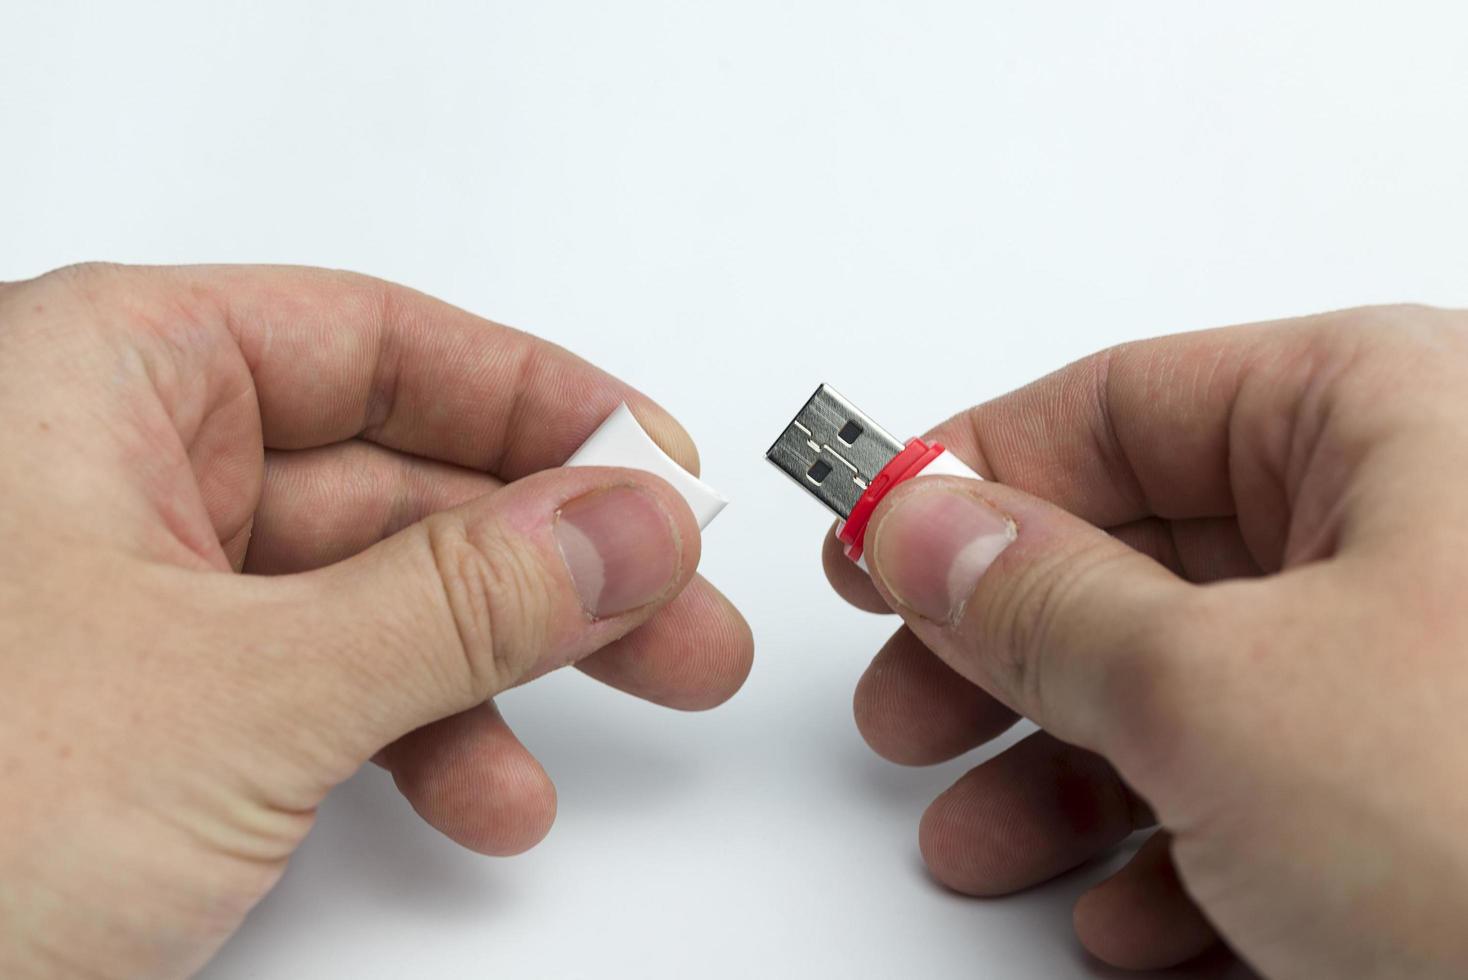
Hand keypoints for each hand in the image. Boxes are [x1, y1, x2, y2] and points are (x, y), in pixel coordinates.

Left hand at [0, 264, 752, 977]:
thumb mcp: (240, 690)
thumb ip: (460, 599)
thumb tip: (628, 521)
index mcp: (106, 379)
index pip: (379, 340)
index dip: (539, 402)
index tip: (657, 467)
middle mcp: (114, 469)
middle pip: (397, 475)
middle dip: (553, 556)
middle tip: (680, 606)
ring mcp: (127, 595)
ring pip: (371, 595)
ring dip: (505, 661)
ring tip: (623, 708)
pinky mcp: (137, 707)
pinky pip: (316, 688)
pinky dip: (415, 740)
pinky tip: (482, 798)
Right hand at [828, 306, 1467, 976]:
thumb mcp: (1220, 691)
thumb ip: (1042, 598)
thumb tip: (924, 527)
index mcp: (1386, 419)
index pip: (1118, 404)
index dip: (973, 477)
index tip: (872, 544)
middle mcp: (1416, 522)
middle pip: (1141, 553)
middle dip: (1006, 652)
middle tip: (905, 703)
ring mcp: (1425, 665)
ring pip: (1190, 688)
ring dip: (1068, 774)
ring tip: (981, 839)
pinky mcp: (1433, 790)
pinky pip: (1265, 786)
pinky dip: (1174, 852)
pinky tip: (1124, 917)